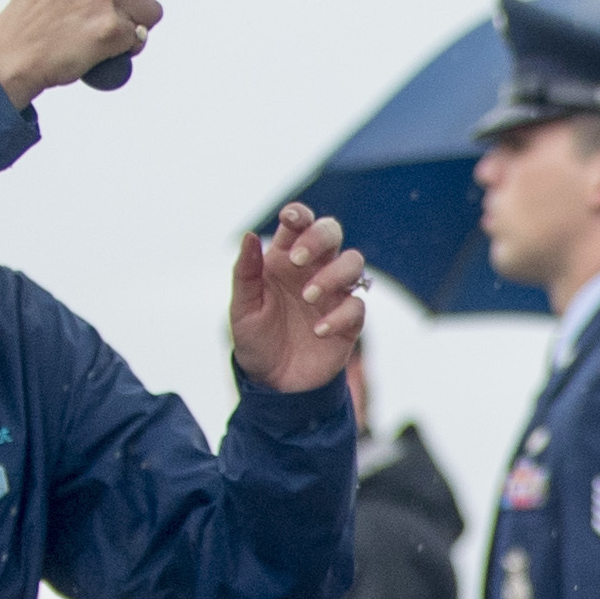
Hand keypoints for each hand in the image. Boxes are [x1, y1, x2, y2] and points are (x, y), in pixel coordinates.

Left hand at [230, 205, 370, 395]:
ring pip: (353, 262)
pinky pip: (357, 305)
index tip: (290, 219)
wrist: (275, 384)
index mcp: (284, 260)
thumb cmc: (256, 341)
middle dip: (318, 238)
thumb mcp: (242, 309)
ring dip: (333, 274)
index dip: (299, 214)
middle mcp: (313, 271)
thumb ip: (245, 273)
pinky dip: (339, 315)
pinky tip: (317, 330)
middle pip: (332, 232)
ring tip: (307, 297)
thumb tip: (248, 236)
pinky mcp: (349, 321)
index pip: (299, 224)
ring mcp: (334, 294)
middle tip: (296, 261)